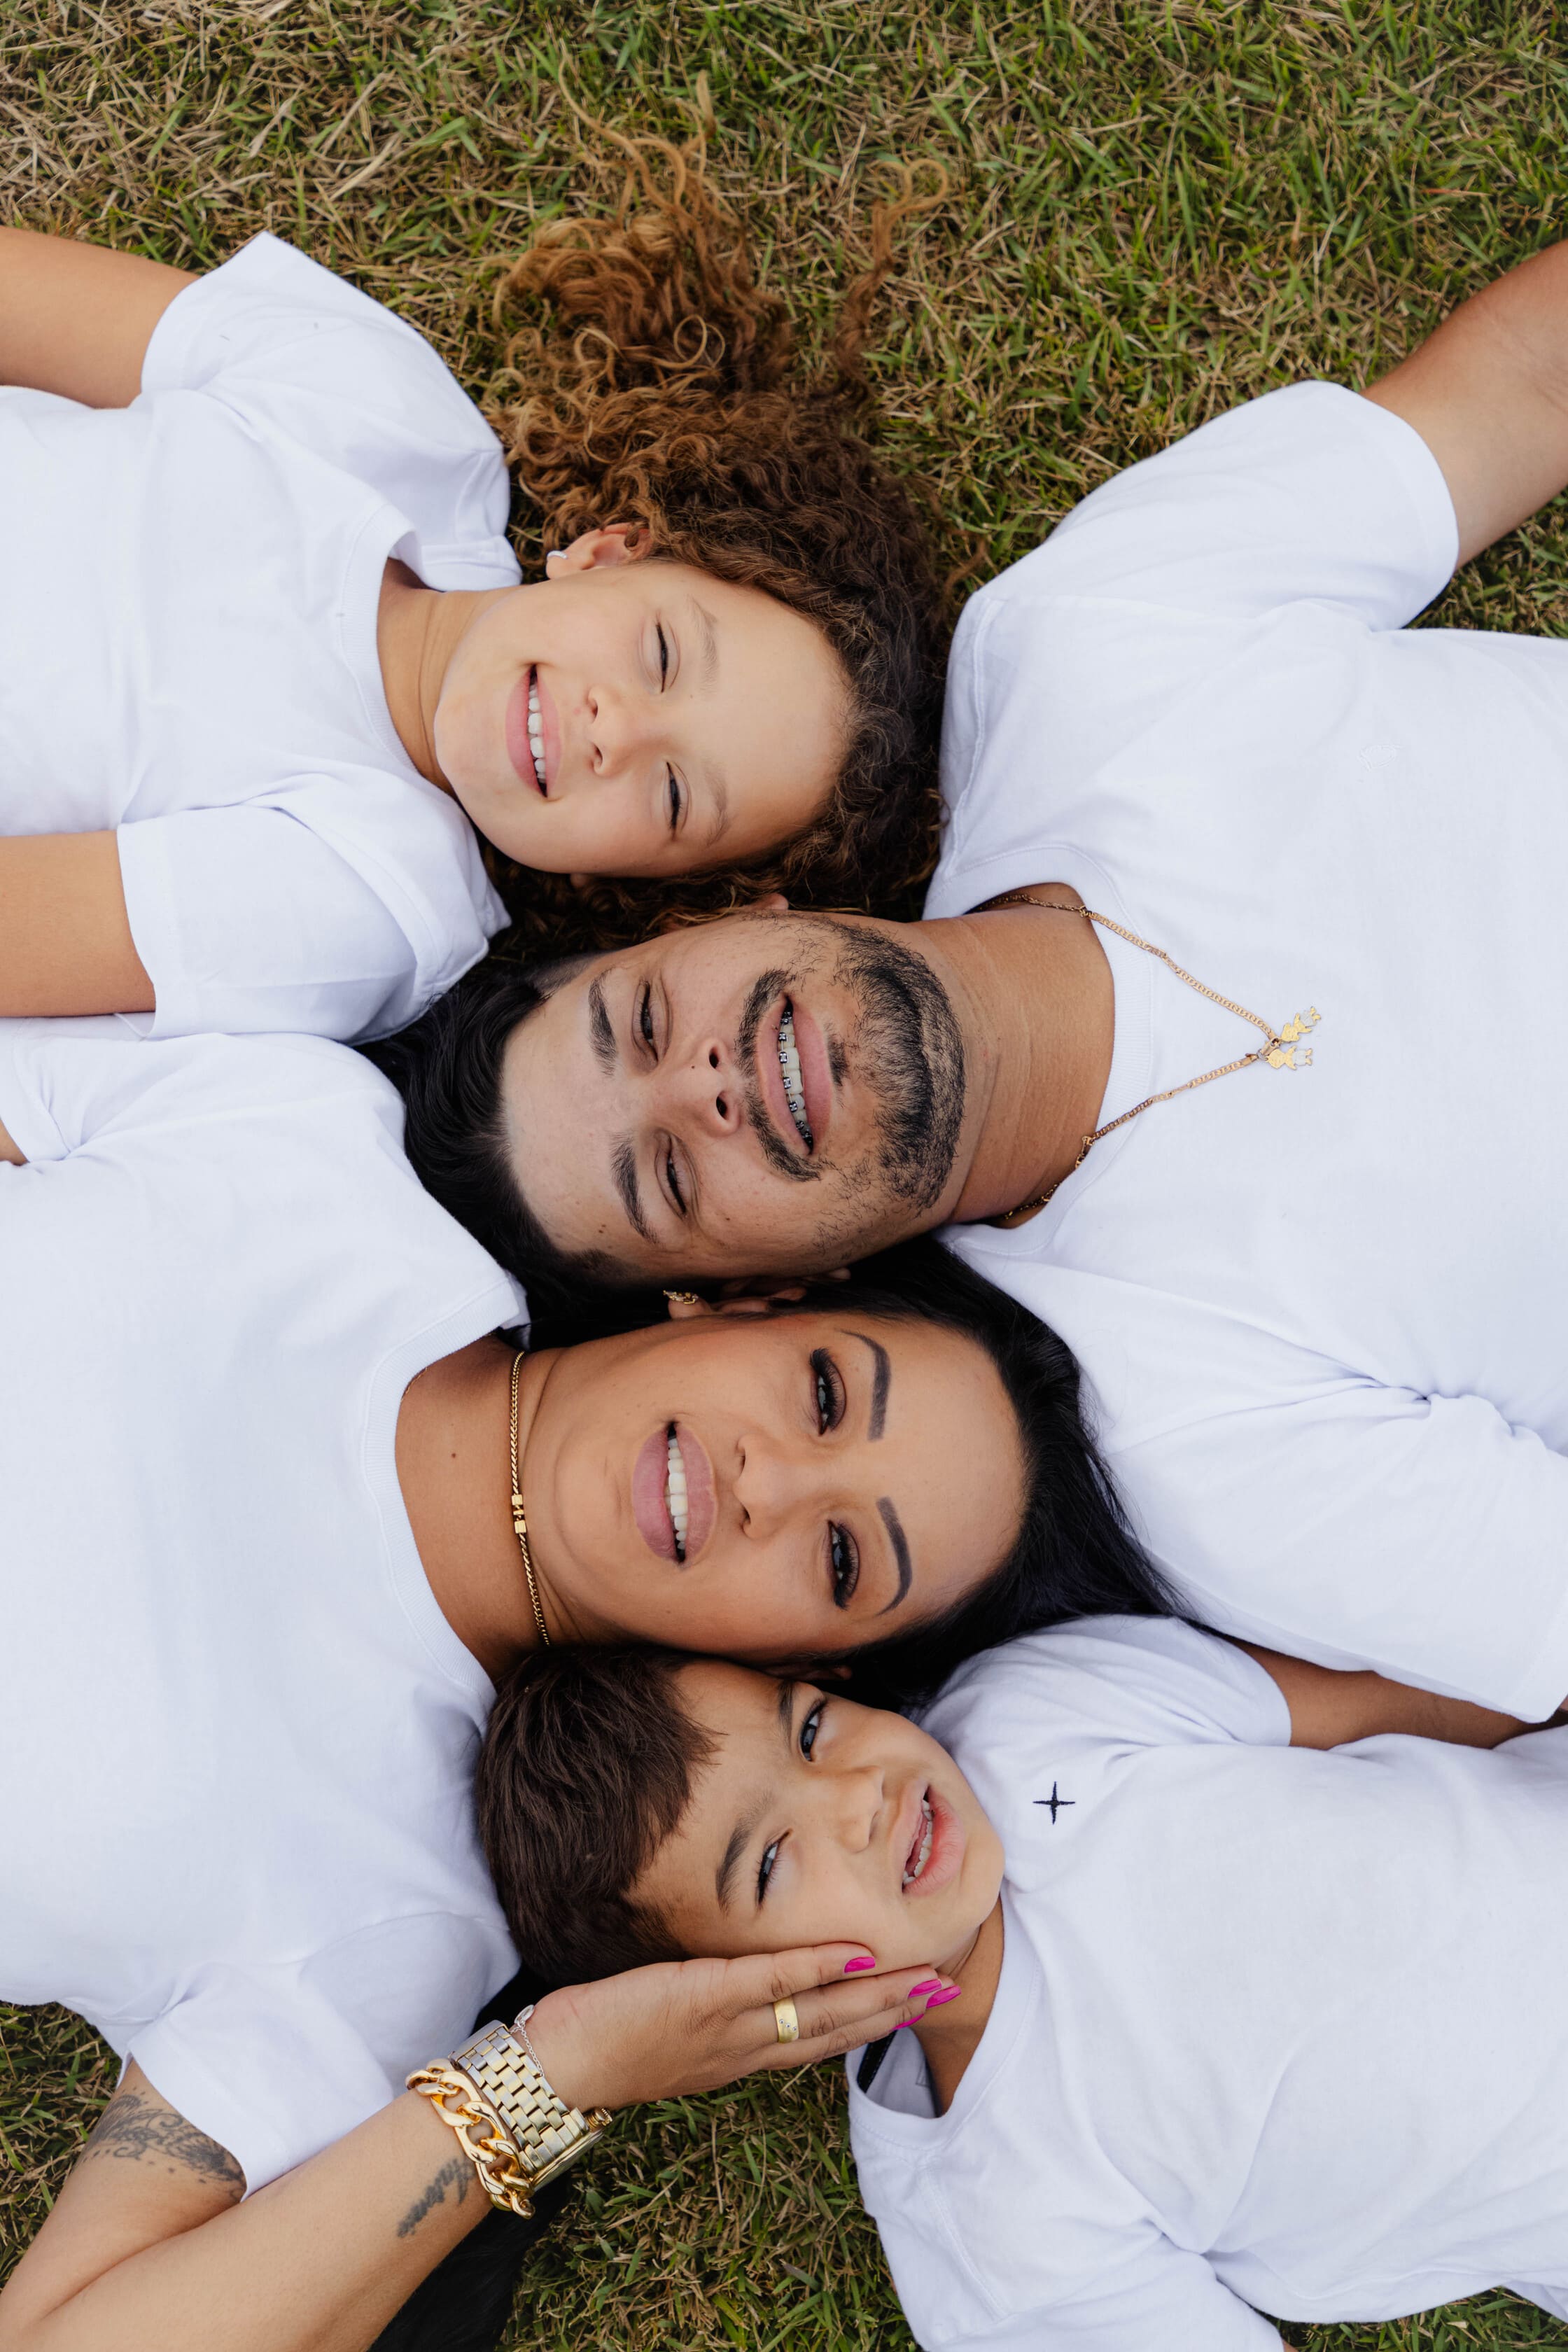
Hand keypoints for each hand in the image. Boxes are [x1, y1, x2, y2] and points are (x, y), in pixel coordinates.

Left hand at [521, 1946, 954, 2112]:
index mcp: (736, 2059)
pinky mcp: (703, 1997)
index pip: (815, 2044)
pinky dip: (815, 1966)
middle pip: (834, 2033)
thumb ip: (706, 2014)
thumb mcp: (667, 2035)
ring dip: (876, 1993)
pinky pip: (771, 1980)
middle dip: (892, 2013)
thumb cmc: (599, 2044)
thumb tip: (730, 1982)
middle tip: (946, 1992)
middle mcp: (742, 2051)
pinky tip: (853, 1951)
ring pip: (817, 2011)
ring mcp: (728, 2026)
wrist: (553, 2073)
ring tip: (924, 1977)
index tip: (911, 2006)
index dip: (867, 2025)